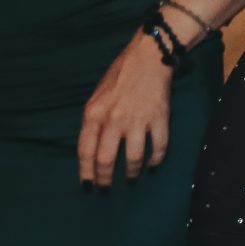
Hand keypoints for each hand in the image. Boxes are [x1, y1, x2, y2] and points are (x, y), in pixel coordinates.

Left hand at [80, 32, 176, 186]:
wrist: (148, 57)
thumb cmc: (119, 76)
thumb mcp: (96, 97)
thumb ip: (93, 121)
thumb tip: (92, 148)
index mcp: (94, 114)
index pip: (85, 152)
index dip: (86, 173)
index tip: (88, 185)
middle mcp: (113, 120)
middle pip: (106, 159)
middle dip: (105, 179)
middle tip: (107, 188)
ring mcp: (138, 120)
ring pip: (132, 158)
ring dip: (131, 172)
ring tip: (131, 177)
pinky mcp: (159, 118)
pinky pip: (159, 146)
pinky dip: (156, 159)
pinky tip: (154, 164)